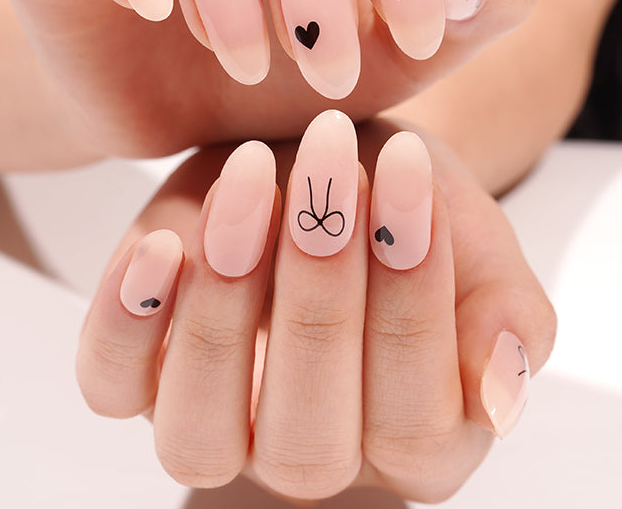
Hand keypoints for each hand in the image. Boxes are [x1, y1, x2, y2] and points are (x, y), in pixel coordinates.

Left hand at [76, 112, 555, 502]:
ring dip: (227, 304)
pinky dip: (126, 326)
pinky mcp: (141, 379)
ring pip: (200, 432)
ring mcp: (219, 428)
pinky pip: (113, 385)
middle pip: (307, 436)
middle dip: (320, 289)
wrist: (331, 164)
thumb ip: (508, 314)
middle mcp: (312, 457)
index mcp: (416, 443)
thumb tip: (504, 393)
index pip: (415, 417)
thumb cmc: (402, 203)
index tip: (408, 171)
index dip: (413, 294)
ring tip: (256, 180)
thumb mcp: (476, 240)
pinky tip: (162, 244)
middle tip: (331, 166)